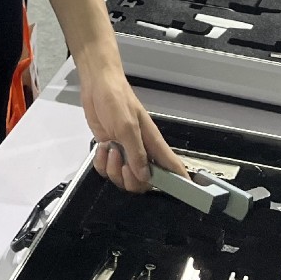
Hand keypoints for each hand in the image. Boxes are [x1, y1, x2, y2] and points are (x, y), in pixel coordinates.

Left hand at [80, 63, 184, 192]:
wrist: (97, 85)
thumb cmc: (117, 99)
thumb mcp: (127, 125)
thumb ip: (136, 152)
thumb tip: (145, 176)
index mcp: (152, 142)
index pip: (171, 165)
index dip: (179, 181)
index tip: (184, 194)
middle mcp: (141, 150)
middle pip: (143, 181)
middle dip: (131, 180)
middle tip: (124, 164)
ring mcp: (125, 151)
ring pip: (124, 178)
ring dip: (113, 169)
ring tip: (111, 149)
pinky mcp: (110, 150)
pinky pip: (107, 170)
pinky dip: (102, 163)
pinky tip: (103, 148)